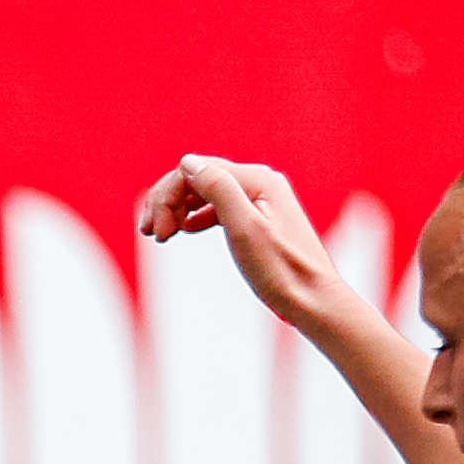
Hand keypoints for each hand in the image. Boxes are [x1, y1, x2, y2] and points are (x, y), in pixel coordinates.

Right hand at [135, 154, 352, 332]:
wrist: (312, 300)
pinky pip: (219, 208)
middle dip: (168, 202)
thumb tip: (188, 163)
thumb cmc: (281, 270)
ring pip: (206, 193)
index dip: (167, 196)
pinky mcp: (259, 220)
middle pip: (198, 178)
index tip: (155, 234)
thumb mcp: (244, 228)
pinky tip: (184, 230)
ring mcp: (260, 200)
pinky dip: (196, 217)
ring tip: (162, 236)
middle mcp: (259, 183)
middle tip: (151, 234)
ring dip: (178, 210)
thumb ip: (217, 189)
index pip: (195, 171)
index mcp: (257, 180)